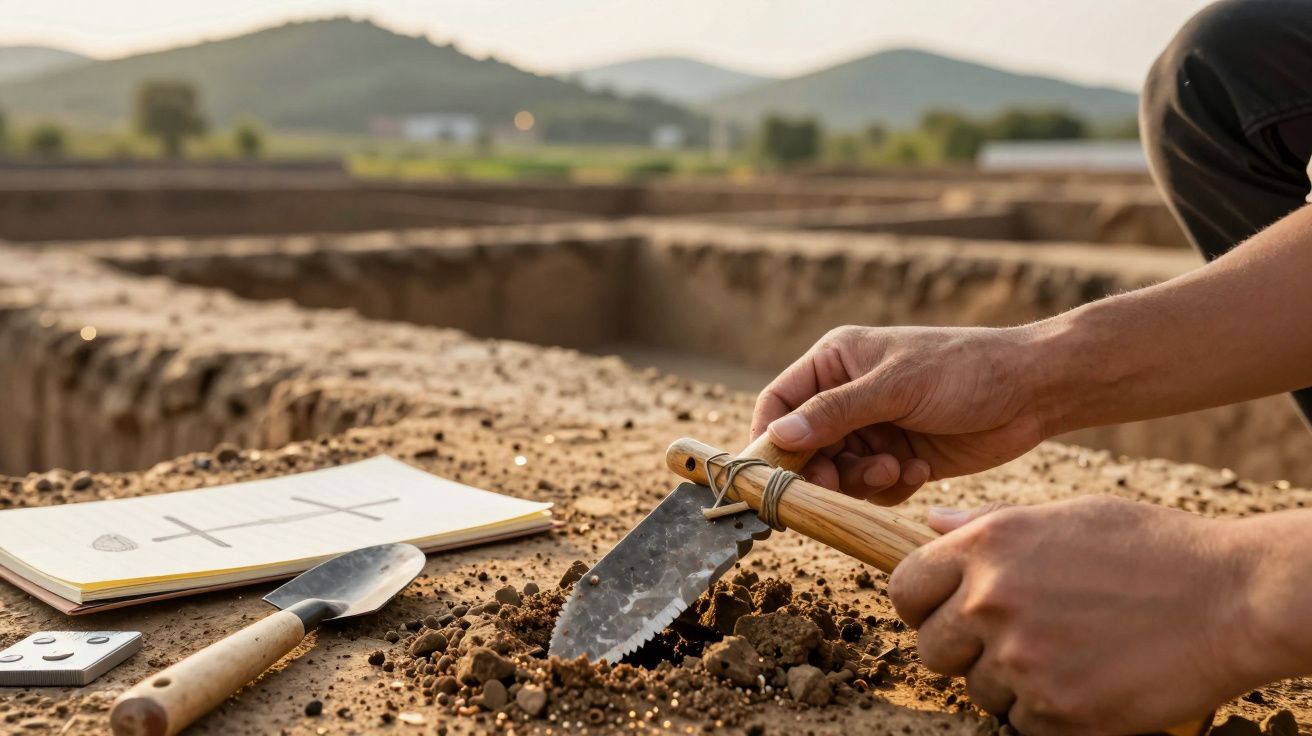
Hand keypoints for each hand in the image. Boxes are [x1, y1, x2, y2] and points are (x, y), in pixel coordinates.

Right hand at [751, 325, 1044, 503]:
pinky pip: (872, 488)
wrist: (1034, 391)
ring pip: (838, 472)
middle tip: (841, 484)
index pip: (779, 403)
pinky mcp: (899, 456)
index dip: (769, 441)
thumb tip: (778, 437)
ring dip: (862, 481)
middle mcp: (847, 395)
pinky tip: (920, 469)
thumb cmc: (965, 370)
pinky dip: (891, 486)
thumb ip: (834, 414)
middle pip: (804, 447)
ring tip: (896, 470)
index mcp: (835, 362)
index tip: (771, 477)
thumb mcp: (895, 387)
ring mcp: (873, 427)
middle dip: (823, 469)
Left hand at [888, 496, 1278, 734]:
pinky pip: (1022, 723)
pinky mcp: (1056, 712)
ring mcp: (1021, 661)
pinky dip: (1049, 711)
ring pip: (979, 689)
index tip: (946, 610)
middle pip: (932, 648)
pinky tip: (1089, 679)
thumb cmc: (1152, 548)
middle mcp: (991, 602)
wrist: (1233, 599)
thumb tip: (932, 524)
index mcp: (986, 547)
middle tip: (1016, 638)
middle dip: (963, 648)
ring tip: (1069, 652)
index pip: (904, 588)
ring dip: (1011, 681)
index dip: (921, 604)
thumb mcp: (1065, 516)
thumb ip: (989, 526)